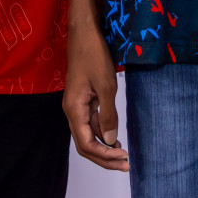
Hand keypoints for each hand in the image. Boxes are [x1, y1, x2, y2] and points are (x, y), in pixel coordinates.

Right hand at [62, 20, 129, 170]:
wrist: (84, 33)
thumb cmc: (93, 55)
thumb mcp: (106, 85)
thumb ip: (108, 114)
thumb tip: (110, 139)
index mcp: (74, 109)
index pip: (86, 144)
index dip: (104, 156)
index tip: (123, 158)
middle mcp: (72, 111)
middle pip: (85, 144)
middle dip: (104, 158)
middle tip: (125, 164)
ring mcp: (77, 106)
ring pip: (88, 135)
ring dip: (104, 147)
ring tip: (123, 154)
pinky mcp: (84, 100)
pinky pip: (91, 123)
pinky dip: (103, 134)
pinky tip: (115, 137)